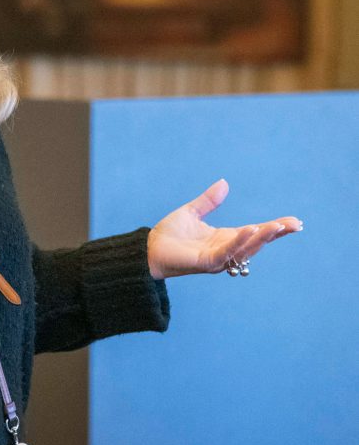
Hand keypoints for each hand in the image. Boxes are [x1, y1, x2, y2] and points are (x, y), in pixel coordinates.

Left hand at [147, 179, 301, 279]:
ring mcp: (218, 257)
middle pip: (257, 242)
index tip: (294, 222)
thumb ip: (208, 200)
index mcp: (224, 238)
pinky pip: (227, 252)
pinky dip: (239, 241)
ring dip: (262, 237)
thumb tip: (224, 183)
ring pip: (246, 248)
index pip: (255, 233)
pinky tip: (251, 229)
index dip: (273, 228)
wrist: (149, 249)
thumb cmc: (169, 234)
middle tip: (296, 225)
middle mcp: (225, 250)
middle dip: (276, 234)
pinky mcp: (206, 261)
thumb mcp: (191, 212)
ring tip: (278, 226)